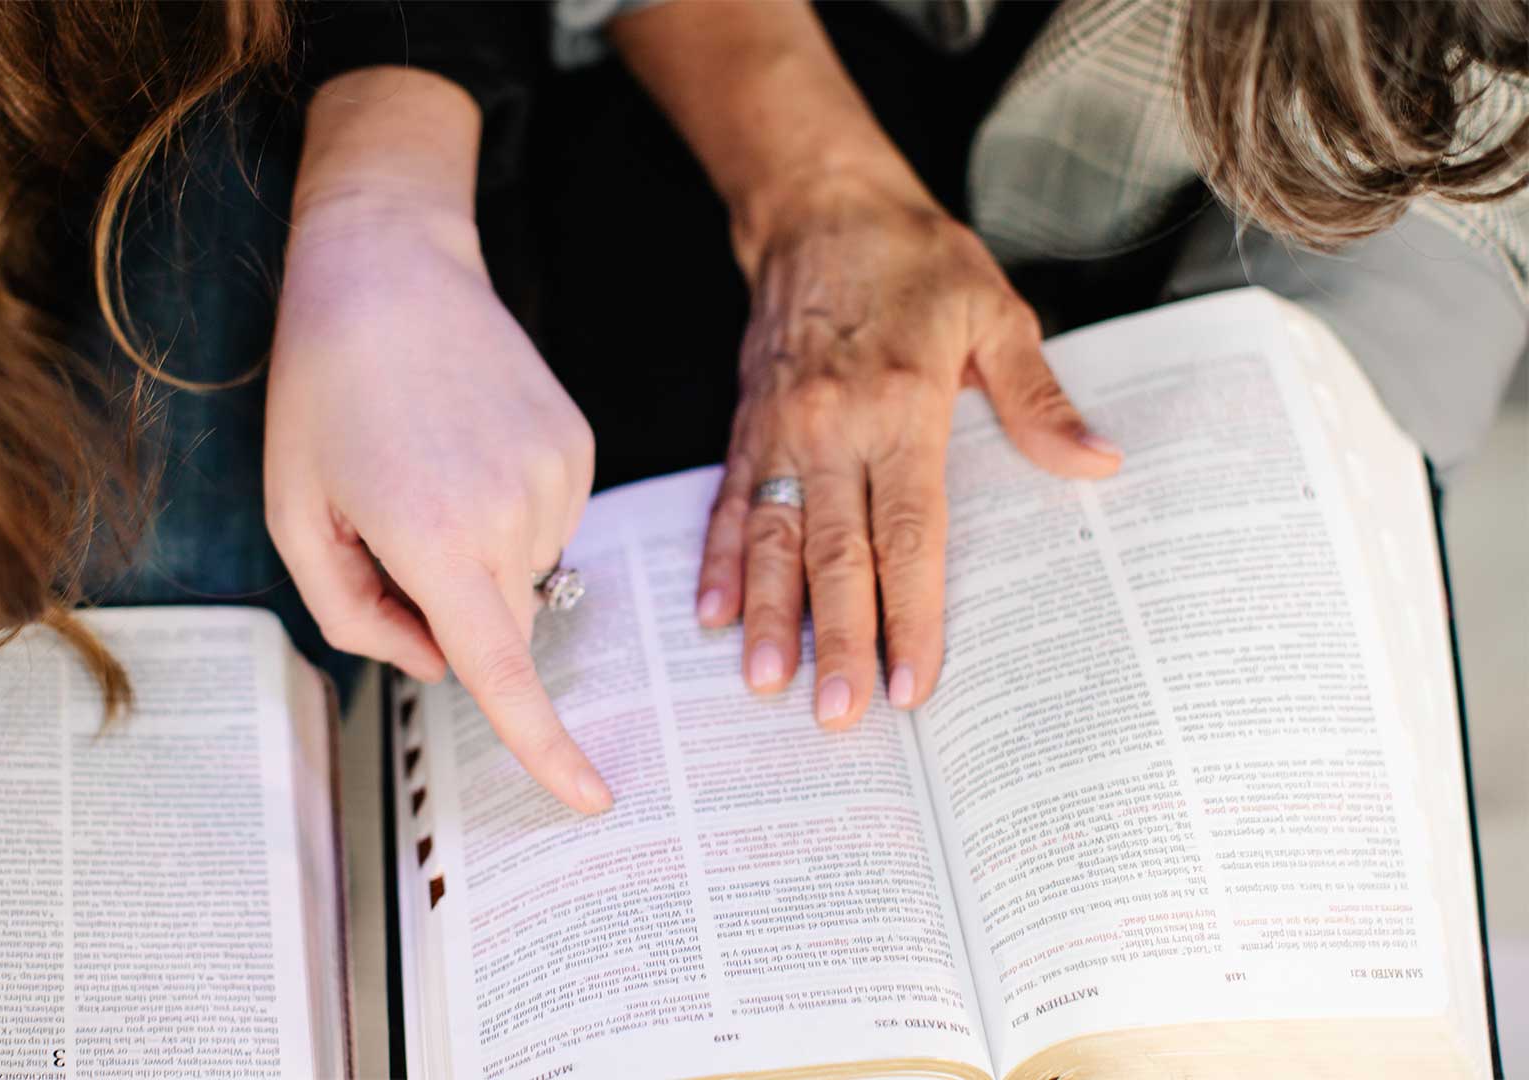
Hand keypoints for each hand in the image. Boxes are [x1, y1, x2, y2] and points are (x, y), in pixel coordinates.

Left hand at [266, 191, 608, 813]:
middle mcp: (514, 515)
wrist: (388, 266)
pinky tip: (465, 442)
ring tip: (424, 460)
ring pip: (521, 571)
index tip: (592, 797)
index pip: (501, 673)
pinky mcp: (578, 447)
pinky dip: (504, 508)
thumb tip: (437, 662)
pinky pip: (544, 520)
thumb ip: (356, 616)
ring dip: (475, 549)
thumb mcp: (296, 517)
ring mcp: (558, 476)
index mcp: (437, 540)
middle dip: (448, 602)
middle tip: (385, 515)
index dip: (546, 747)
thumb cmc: (322, 392)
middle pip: (498, 621)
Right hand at [695, 170, 1122, 725]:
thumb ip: (1037, 400)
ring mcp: (779, 433)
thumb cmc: (915, 261)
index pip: (909, 533)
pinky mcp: (747, 429)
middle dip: (836, 639)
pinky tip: (714, 615)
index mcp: (900, 407)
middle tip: (840, 716)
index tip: (913, 681)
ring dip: (769, 616)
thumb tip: (1097, 462)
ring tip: (766, 684)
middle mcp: (831, 428)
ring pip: (773, 540)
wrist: (820, 209)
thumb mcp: (996, 314)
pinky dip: (720, 563)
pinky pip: (731, 505)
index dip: (910, 613)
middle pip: (835, 553)